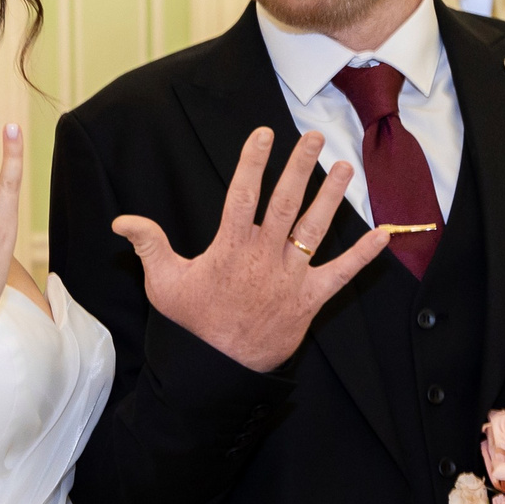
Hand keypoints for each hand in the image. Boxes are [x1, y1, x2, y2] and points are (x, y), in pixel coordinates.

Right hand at [112, 127, 392, 371]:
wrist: (219, 369)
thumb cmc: (192, 325)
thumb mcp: (163, 282)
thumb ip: (149, 245)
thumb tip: (123, 221)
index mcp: (231, 247)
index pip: (243, 193)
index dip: (254, 161)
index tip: (264, 134)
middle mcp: (264, 255)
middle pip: (286, 201)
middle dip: (300, 166)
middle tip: (313, 136)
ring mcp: (290, 276)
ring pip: (315, 228)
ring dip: (331, 196)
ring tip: (344, 166)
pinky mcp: (310, 299)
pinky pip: (341, 274)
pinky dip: (363, 256)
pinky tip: (382, 235)